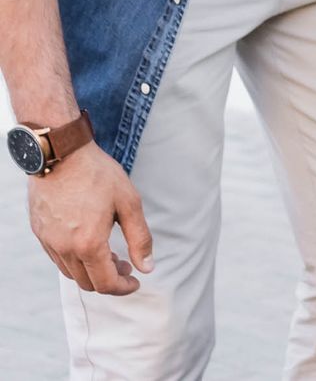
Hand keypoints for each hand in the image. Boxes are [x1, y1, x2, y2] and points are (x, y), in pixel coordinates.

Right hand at [28, 141, 153, 294]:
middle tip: (125, 265)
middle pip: (87, 283)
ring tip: (110, 254)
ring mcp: (50, 243)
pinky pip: (58, 259)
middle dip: (110, 279)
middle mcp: (65, 249)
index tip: (135, 281)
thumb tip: (147, 267)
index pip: (105, 283)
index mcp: (89, 244)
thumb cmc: (98, 175)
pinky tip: (88, 243)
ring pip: (71, 273)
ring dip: (92, 271)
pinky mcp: (40, 234)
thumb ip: (139, 238)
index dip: (123, 288)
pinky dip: (76, 260)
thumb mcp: (129, 202)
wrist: (62, 155)